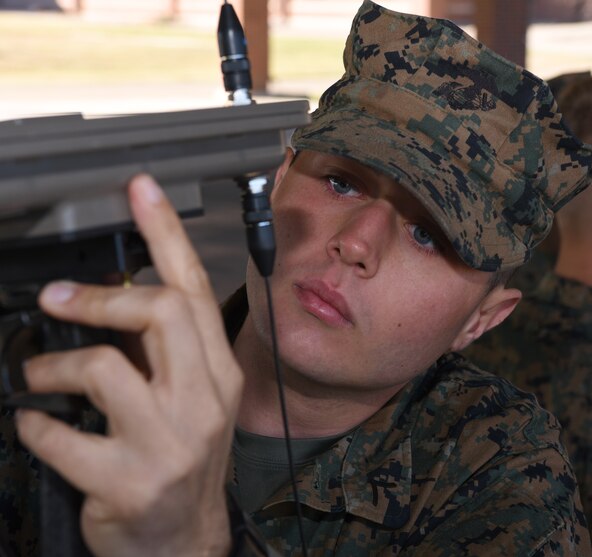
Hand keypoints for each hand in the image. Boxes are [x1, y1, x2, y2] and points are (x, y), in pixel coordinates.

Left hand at [16, 175, 243, 556]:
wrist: (182, 545)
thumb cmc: (182, 464)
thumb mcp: (191, 401)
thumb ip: (163, 352)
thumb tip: (111, 299)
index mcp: (219, 373)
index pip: (195, 289)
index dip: (165, 234)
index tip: (140, 189)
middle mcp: (203, 401)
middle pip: (161, 313)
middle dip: (100, 299)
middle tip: (58, 300)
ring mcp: (171, 442)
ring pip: (104, 369)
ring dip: (52, 369)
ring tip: (37, 379)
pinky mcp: (130, 481)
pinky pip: (62, 436)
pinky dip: (34, 426)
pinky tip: (35, 427)